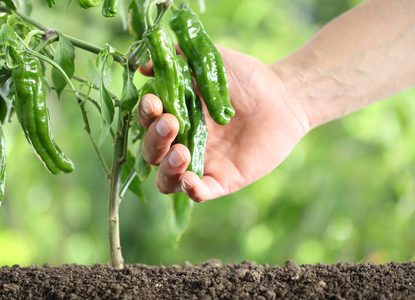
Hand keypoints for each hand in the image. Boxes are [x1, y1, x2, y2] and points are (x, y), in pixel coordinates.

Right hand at [137, 46, 309, 201]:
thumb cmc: (246, 78)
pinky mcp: (223, 180)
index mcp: (176, 116)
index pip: (148, 123)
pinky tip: (189, 179)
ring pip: (167, 180)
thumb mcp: (210, 60)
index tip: (153, 101)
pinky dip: (191, 189)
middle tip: (171, 122)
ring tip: (180, 152)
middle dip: (155, 139)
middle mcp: (183, 142)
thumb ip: (179, 58)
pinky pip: (200, 193)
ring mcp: (202, 163)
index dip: (146, 115)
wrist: (283, 97)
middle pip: (153, 152)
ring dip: (167, 169)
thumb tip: (145, 66)